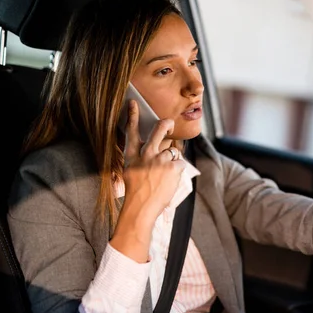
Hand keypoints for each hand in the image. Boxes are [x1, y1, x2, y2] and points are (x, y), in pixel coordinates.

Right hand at [111, 100, 184, 261]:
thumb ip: (142, 159)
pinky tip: (170, 180)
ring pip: (173, 151)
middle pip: (159, 130)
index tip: (133, 102)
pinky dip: (178, 171)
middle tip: (169, 124)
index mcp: (132, 155)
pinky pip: (180, 163)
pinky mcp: (173, 167)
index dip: (132, 115)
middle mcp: (146, 154)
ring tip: (164, 175)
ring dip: (172, 161)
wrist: (141, 209)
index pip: (131, 131)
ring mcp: (160, 159)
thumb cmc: (137, 192)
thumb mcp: (132, 172)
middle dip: (166, 124)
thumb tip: (157, 148)